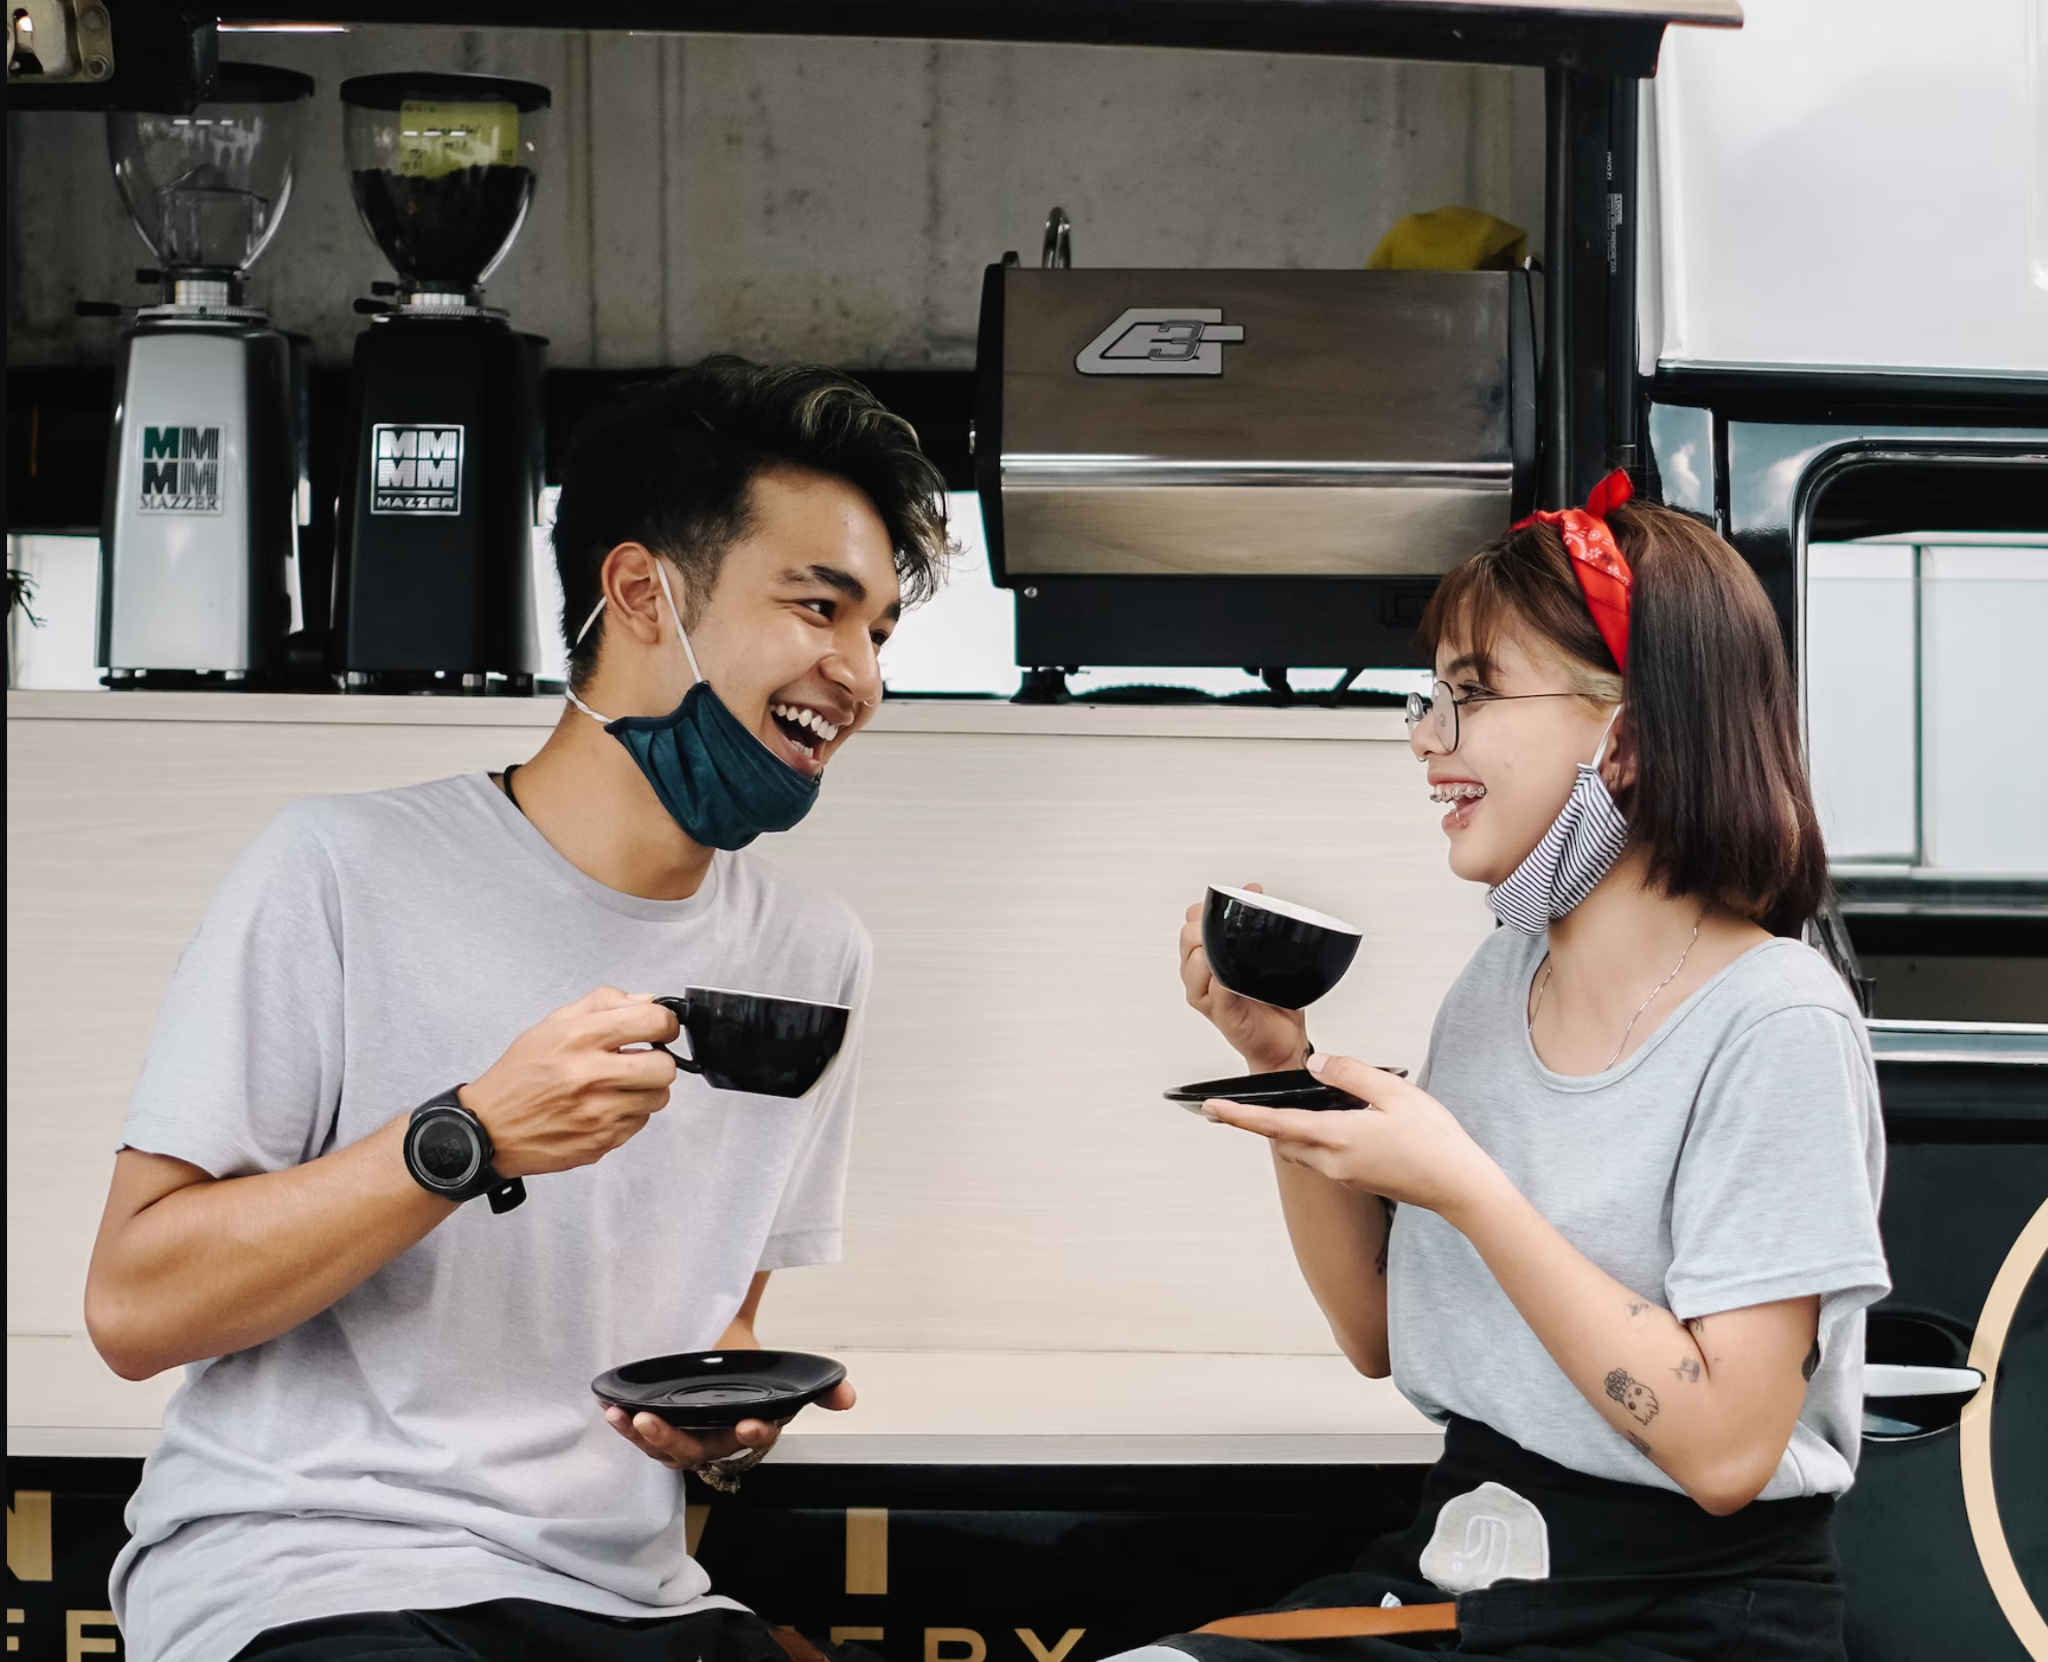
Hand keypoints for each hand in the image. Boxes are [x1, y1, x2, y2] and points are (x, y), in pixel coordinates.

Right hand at [460, 988, 679, 1179]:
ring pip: (658, 1098)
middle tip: (640, 1061)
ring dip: (645, 1090)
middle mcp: (590, 1076)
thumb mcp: (551, 1024)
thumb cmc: (518, 1076)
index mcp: (579, 1038)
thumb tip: (646, 1000)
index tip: (660, 1028)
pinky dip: (629, 1114)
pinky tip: (604, 1107)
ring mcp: (597, 1114)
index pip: (652, 1021)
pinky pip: (639, 1123)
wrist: (488, 1128)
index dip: (664, 1023)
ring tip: (618, 1085)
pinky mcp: (600, 1142)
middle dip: (658, 1061)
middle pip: (665, 1067)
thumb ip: (602, 1004)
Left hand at [602, 1379, 856, 1470]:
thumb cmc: (750, 1364)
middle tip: (652, 1422)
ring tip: (624, 1417)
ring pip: (664, 1450)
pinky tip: (610, 1409)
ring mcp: (685, 1436)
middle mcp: (716, 1439)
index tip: (751, 1424)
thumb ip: (819, 1388)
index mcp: (749, 1429)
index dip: (754, 1436)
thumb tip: (848, 1398)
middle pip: (696, 1451)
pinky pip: (643, 1437)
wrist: (723, 1346)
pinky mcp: (660, 1428)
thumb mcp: (784, 1375)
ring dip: (642, 1437)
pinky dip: (625, 1427)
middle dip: (673, 1441)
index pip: (755, 1439)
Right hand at [1179, 883, 1309, 1072]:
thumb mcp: (1260, 954)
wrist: (1282, 1040)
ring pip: (1196, 961)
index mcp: (1204, 957)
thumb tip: (1252, 891)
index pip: (1191, 920)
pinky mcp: (1219, 1013)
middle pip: (1188, 936)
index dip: (1208, 909)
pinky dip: (1225, 978)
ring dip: (1216, 950)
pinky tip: (1237, 975)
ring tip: (1237, 950)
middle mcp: (1198, 975)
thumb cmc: (1270, 1000)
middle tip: (1234, 926)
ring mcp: (1206, 995)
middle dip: (1210, 926)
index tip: (1232, 905)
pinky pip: (1216, 989)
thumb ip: (1252, 924)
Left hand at [1202, 1052, 1497, 1215]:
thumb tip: (1316, 1066)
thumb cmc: (1435, 1142)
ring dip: (1290, 1129)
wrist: (1460, 1187)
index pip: (1275, 1125)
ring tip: (1291, 1106)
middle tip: (1240, 1103)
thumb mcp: (1395, 1093)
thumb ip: (1350, 1074)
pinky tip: (1336, 1120)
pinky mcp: (1357, 1180)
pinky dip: (1316, 1137)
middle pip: (1283, 1138)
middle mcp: (1333, 1162)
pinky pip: (1323, 1156)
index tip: (1211, 1109)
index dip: (1239, 1117)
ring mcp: (1344, 1175)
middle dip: (1262, 1121)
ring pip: (1302, 1148)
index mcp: (1337, 1138)